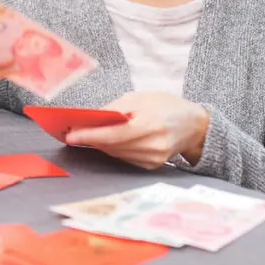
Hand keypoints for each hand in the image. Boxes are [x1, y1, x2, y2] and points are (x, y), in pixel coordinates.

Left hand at [64, 91, 209, 168]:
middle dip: (90, 139)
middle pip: (112, 146)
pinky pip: (124, 157)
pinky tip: (104, 141)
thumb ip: (115, 109)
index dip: (90, 136)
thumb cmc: (166, 106)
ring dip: (98, 145)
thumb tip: (89, 118)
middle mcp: (153, 145)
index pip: (114, 134)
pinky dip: (112, 149)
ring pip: (116, 153)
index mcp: (151, 124)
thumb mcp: (141, 98)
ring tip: (82, 135)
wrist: (194, 125)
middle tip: (71, 132)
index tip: (70, 135)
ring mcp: (153, 159)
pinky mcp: (152, 166)